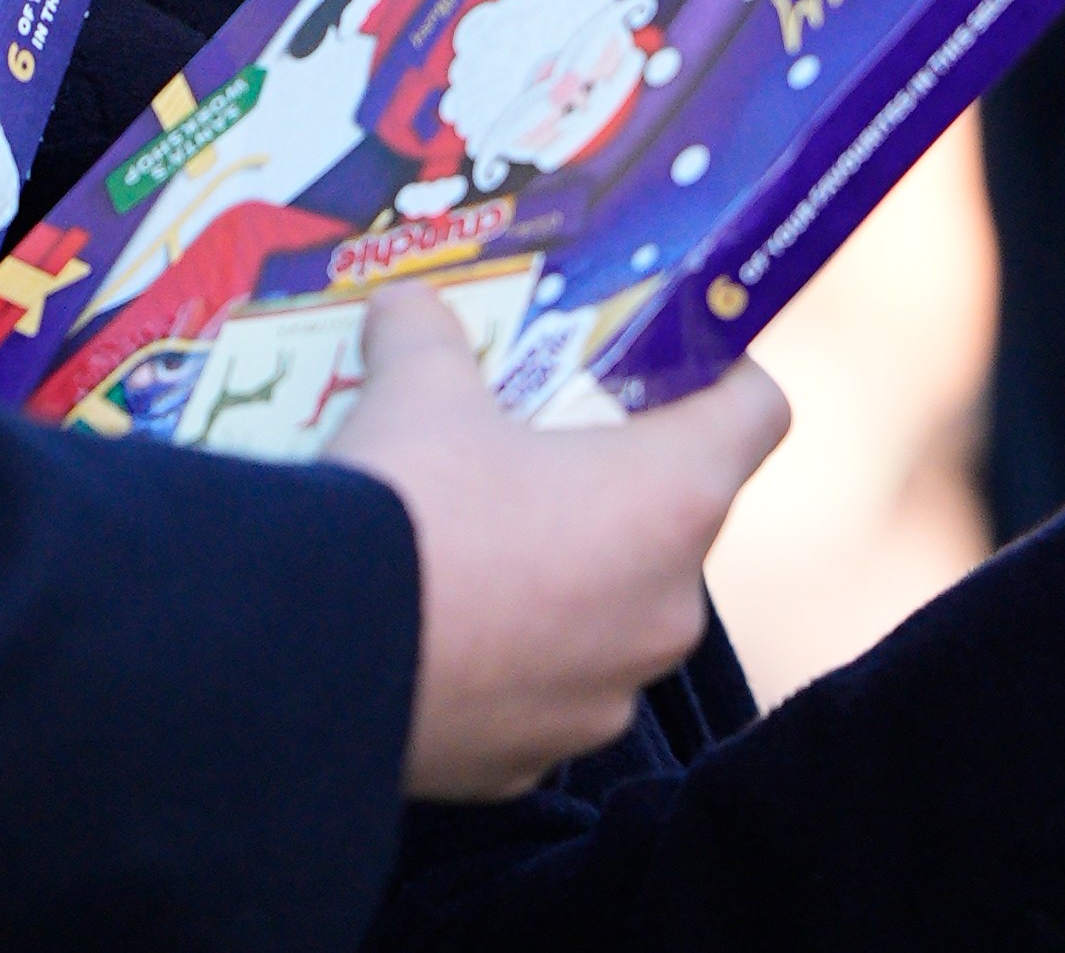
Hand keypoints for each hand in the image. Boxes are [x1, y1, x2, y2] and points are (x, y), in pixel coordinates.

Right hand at [328, 286, 790, 798]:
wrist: (306, 658)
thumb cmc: (405, 502)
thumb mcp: (416, 385)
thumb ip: (427, 332)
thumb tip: (406, 302)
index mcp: (674, 497)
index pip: (759, 413)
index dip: (721, 375)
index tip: (664, 362)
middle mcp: (669, 607)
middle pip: (677, 518)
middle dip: (613, 484)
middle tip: (535, 451)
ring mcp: (608, 696)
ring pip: (611, 614)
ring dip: (564, 579)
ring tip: (474, 547)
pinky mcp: (535, 762)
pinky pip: (544, 691)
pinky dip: (509, 660)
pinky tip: (439, 628)